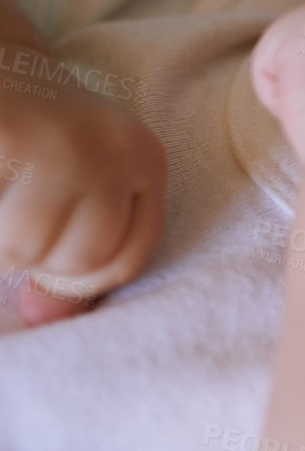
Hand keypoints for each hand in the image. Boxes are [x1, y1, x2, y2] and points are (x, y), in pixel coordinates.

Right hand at [0, 51, 167, 326]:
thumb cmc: (33, 133)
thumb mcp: (74, 183)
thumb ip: (69, 253)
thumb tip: (45, 319)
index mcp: (144, 161)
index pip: (128, 258)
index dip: (81, 280)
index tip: (45, 267)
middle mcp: (118, 148)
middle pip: (80, 258)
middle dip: (32, 258)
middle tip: (11, 220)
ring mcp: (65, 139)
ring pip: (25, 245)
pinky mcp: (12, 132)